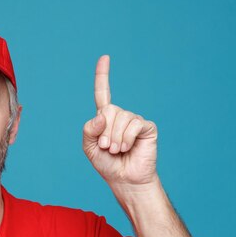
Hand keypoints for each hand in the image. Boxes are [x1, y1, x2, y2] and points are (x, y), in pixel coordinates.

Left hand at [82, 55, 158, 188]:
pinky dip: (126, 138)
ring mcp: (134, 120)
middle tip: (106, 148)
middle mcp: (121, 116)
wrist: (124, 179)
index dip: (103, 75)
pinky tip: (127, 148)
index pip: (103, 93)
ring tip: (116, 150)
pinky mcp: (146, 127)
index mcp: (105, 118)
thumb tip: (101, 116)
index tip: (105, 57)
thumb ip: (89, 130)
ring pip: (120, 118)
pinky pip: (134, 124)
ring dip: (114, 138)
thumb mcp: (89, 147)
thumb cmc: (107, 164)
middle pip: (108, 110)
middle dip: (104, 132)